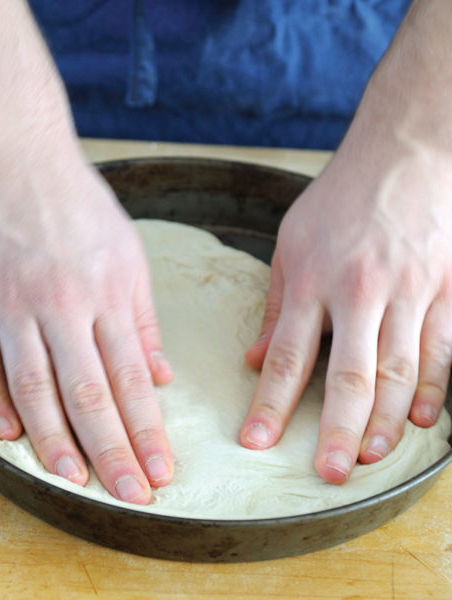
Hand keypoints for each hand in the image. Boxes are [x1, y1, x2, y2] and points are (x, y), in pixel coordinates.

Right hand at [0, 151, 173, 503]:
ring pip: (35, 387)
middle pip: (89, 393)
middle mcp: (62, 303)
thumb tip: (161, 376)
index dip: (147, 430)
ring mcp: (12, 302)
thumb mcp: (129, 252)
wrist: (13, 157)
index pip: (132, 378)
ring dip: (55, 441)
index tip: (161, 472)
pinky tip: (11, 436)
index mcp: (108, 292)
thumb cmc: (78, 205)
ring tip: (75, 481)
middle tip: (130, 496)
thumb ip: (144, 318)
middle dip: (112, 451)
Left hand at [239, 130, 451, 482]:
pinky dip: (434, 389)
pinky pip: (443, 349)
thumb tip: (252, 359)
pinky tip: (422, 421)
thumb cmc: (339, 200)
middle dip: (334, 430)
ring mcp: (410, 291)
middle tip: (326, 473)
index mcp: (312, 280)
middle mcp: (359, 291)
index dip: (268, 404)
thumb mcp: (290, 244)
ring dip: (385, 422)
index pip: (286, 357)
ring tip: (367, 458)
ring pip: (399, 371)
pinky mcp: (447, 287)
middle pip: (348, 376)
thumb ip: (276, 306)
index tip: (254, 442)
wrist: (404, 152)